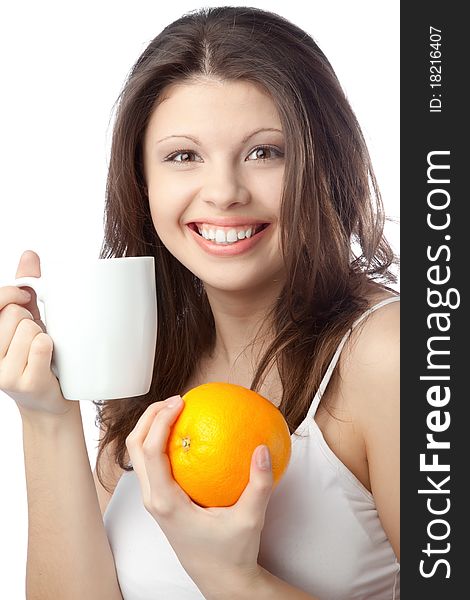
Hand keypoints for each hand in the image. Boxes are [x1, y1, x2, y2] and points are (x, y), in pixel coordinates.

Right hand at [0, 250, 73, 417]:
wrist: (49, 401)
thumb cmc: (38, 355)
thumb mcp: (28, 318)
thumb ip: (25, 287)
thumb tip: (29, 253)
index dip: (12, 293)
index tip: (23, 296)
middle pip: (14, 313)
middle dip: (31, 319)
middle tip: (35, 337)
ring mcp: (2, 373)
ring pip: (30, 328)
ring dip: (44, 335)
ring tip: (42, 351)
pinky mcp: (24, 382)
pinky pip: (42, 344)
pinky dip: (51, 347)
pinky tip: (49, 361)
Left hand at [125, 395, 273, 595]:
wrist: (220, 579)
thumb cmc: (232, 552)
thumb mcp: (250, 519)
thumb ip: (259, 485)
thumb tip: (262, 448)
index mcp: (165, 502)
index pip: (151, 452)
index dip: (160, 421)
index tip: (180, 402)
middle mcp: (153, 499)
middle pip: (135, 447)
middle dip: (149, 416)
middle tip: (176, 399)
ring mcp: (154, 500)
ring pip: (139, 455)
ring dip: (151, 427)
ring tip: (176, 409)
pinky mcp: (161, 500)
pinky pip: (153, 463)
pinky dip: (161, 441)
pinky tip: (187, 433)